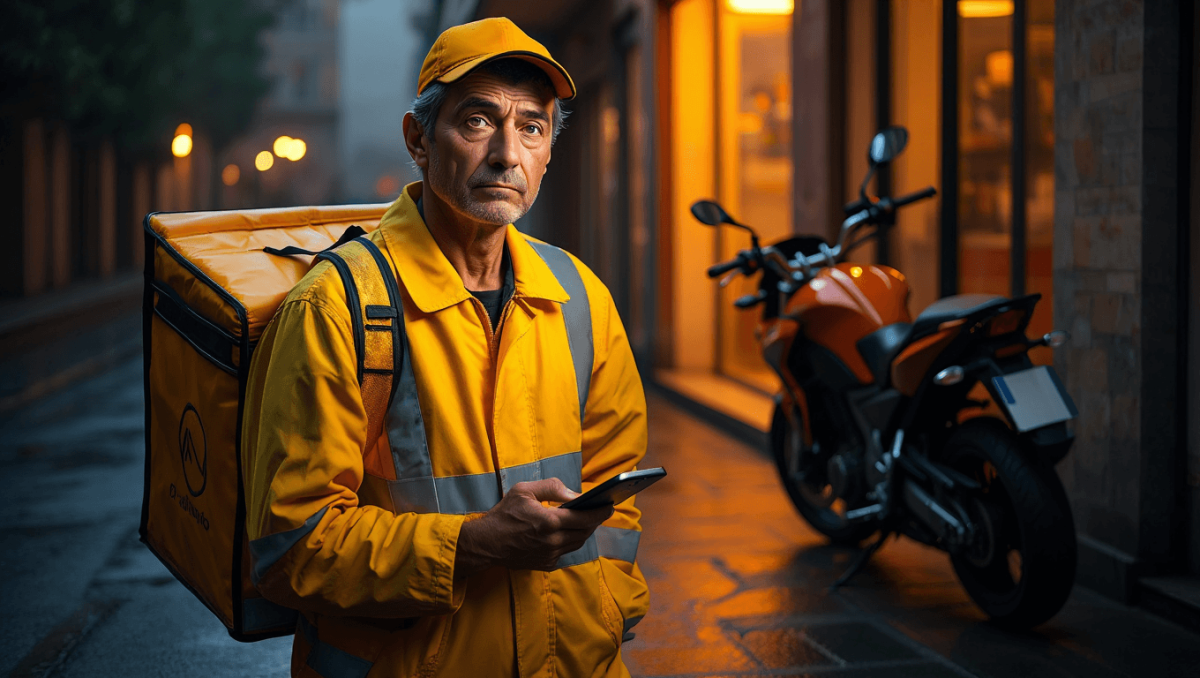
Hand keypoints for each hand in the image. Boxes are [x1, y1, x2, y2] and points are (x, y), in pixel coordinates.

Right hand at [455, 478, 612, 576]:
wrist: (486, 544)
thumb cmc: (503, 514)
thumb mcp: (524, 490)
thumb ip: (551, 488)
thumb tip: (575, 494)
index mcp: (549, 521)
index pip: (584, 518)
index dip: (600, 512)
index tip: (609, 505)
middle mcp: (552, 541)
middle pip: (585, 531)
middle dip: (595, 521)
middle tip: (600, 510)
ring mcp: (550, 555)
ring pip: (578, 543)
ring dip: (585, 531)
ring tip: (588, 520)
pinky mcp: (546, 564)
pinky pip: (566, 551)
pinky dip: (571, 541)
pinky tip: (569, 531)